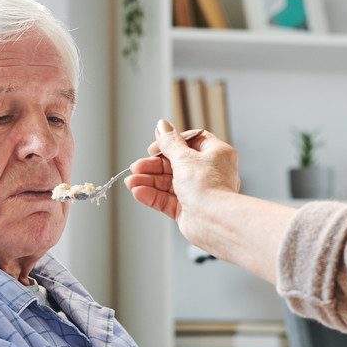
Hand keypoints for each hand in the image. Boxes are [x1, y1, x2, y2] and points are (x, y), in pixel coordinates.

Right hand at [125, 120, 240, 245]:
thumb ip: (169, 142)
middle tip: (135, 168)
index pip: (190, 142)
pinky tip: (138, 192)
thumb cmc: (207, 186)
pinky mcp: (189, 210)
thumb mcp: (184, 158)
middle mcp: (208, 172)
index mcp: (215, 154)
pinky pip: (168, 200)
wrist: (215, 221)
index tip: (153, 149)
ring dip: (148, 181)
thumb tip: (162, 125)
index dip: (170, 143)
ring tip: (130, 182)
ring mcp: (198, 192)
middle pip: (175, 164)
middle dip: (153, 166)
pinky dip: (153, 195)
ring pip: (168, 183)